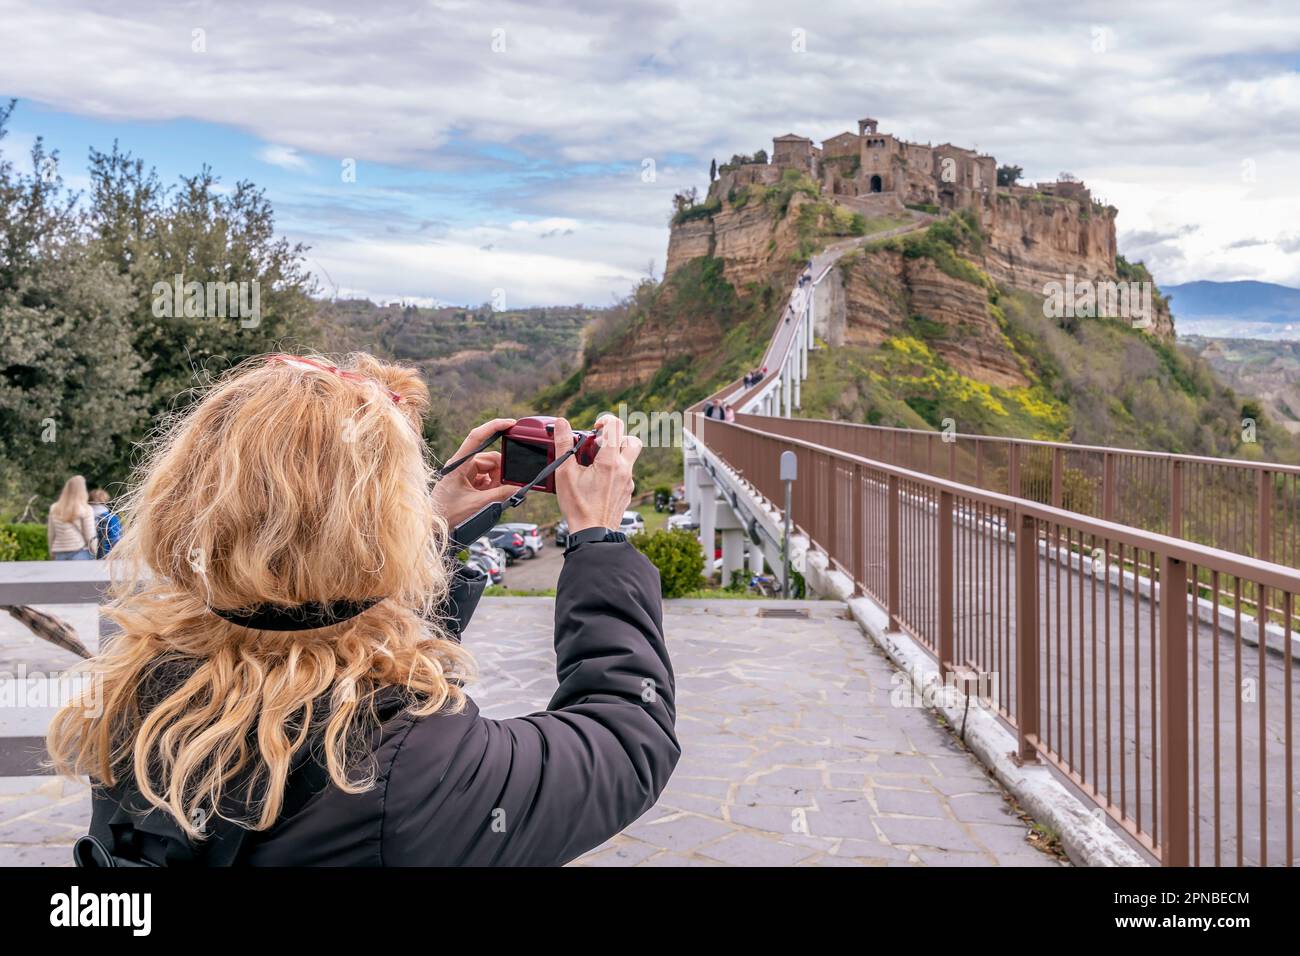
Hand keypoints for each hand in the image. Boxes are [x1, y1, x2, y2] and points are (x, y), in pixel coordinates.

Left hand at [430, 418, 516, 526]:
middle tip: (507, 484)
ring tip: (495, 495)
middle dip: (501, 470)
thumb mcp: (477, 504)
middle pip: (489, 458)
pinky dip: (493, 486)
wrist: (435, 527)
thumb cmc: (447, 514)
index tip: (510, 424)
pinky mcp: (468, 482)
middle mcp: (461, 465)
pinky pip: (486, 478)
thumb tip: (518, 488)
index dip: (494, 427)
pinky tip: (491, 496)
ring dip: (497, 481)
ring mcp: (464, 473)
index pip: (476, 437)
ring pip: (490, 469)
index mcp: (458, 464)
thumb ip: (500, 495)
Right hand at [554, 414, 639, 533]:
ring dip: (615, 455)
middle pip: (632, 441)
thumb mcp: (565, 473)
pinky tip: (598, 481)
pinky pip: (626, 475)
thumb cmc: (578, 506)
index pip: (616, 427)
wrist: (593, 533)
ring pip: (629, 459)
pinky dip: (615, 472)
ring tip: (595, 464)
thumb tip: (561, 423)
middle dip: (618, 437)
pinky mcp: (627, 493)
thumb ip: (563, 444)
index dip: (605, 420)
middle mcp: (625, 469)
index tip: (595, 428)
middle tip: (601, 445)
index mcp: (610, 461)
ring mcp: (628, 482)